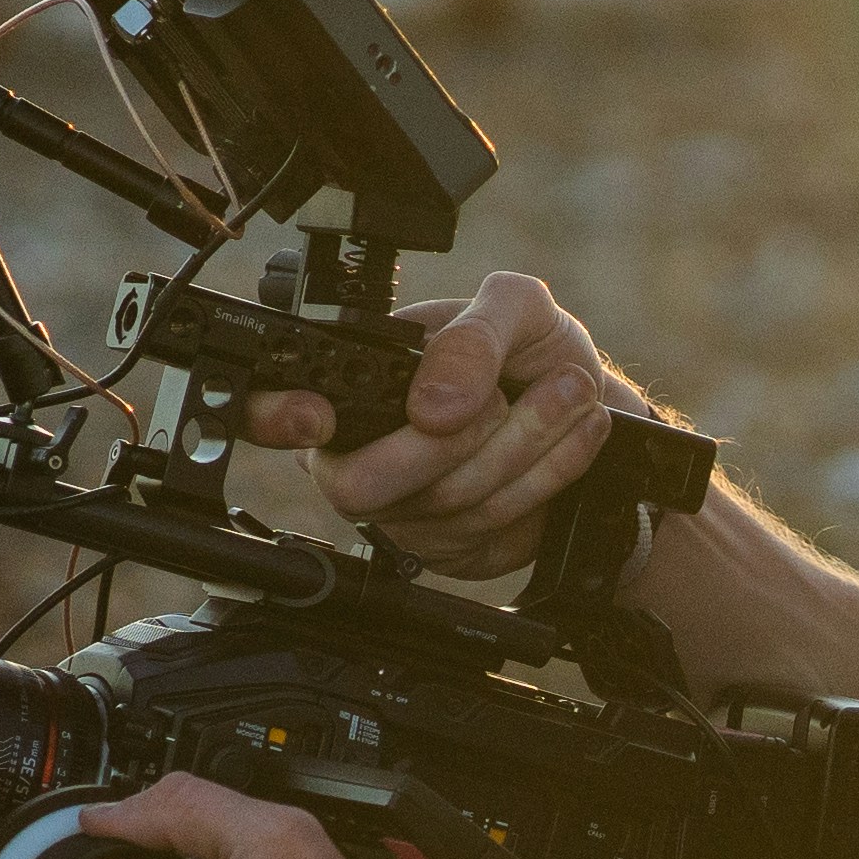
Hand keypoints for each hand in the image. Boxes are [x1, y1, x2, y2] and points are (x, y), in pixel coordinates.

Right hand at [246, 269, 622, 581]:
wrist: (589, 404)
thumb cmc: (531, 350)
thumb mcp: (515, 308)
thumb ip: (471, 336)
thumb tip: (431, 402)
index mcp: (353, 383)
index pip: (269, 412)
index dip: (274, 418)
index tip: (314, 417)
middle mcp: (362, 455)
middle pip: (364, 483)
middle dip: (454, 442)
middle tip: (510, 394)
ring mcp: (404, 513)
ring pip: (443, 506)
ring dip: (525, 445)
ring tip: (569, 393)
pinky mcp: (457, 550)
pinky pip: (491, 531)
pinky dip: (549, 474)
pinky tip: (576, 432)